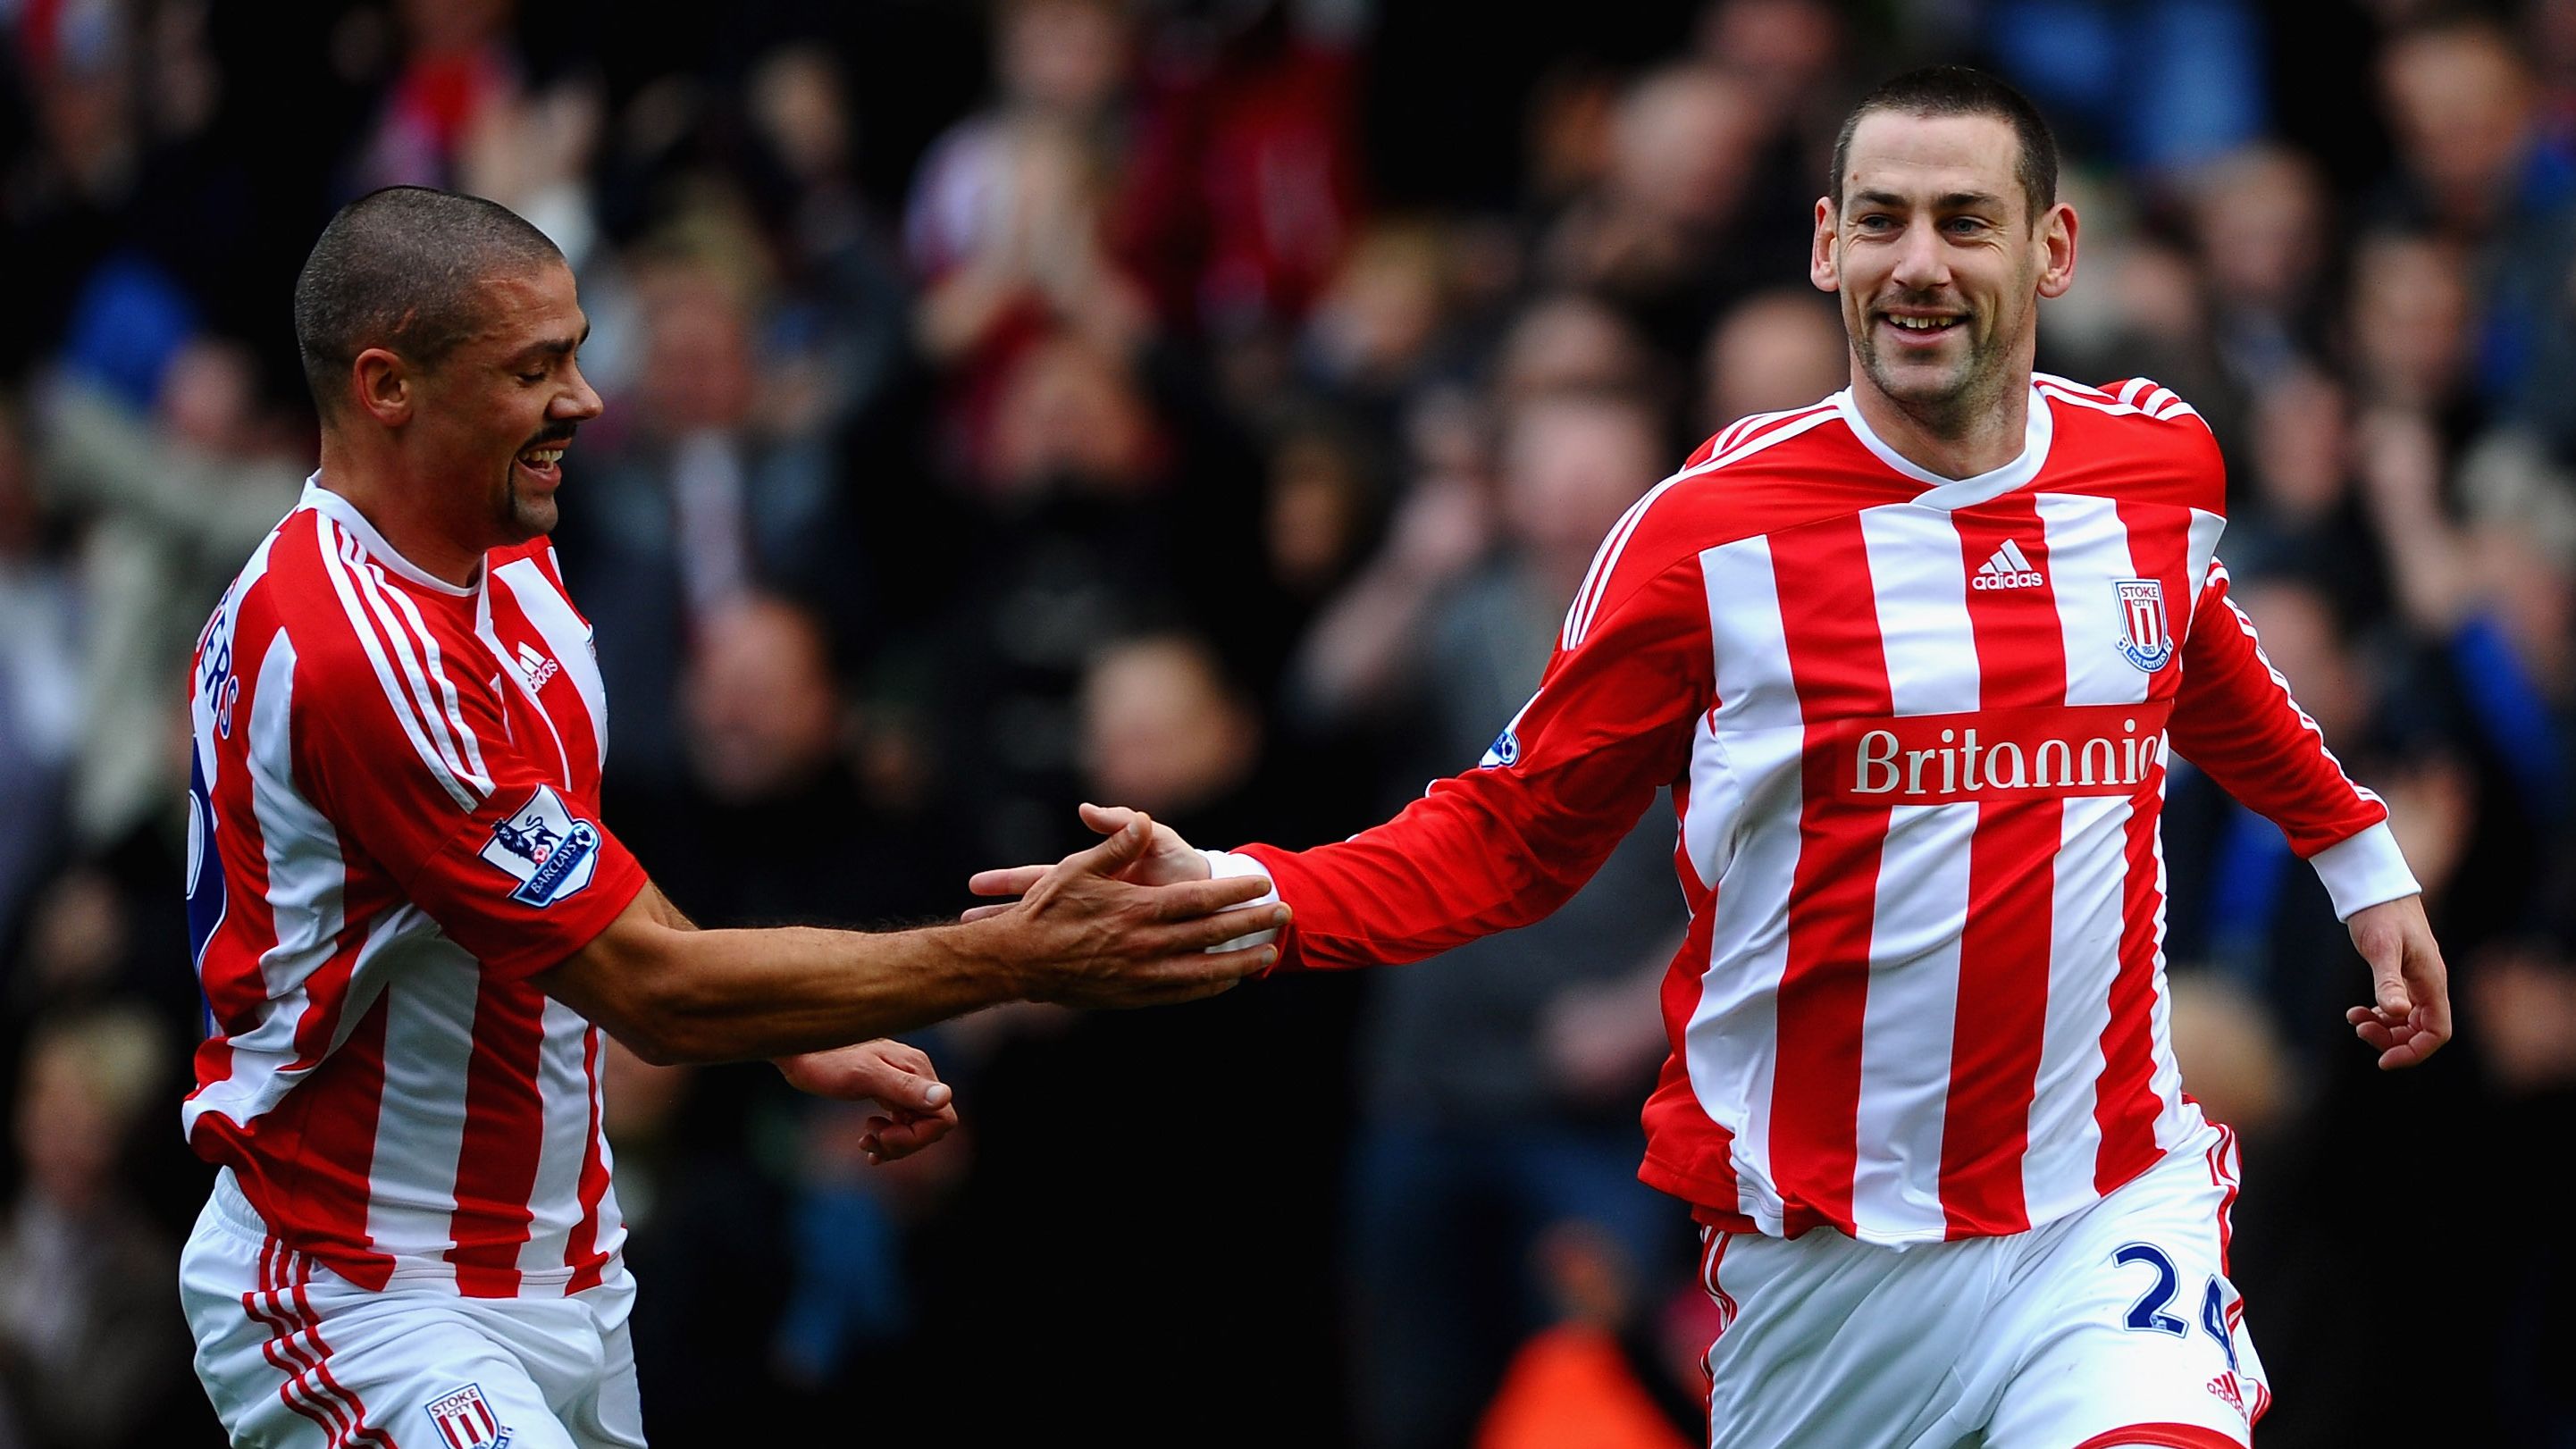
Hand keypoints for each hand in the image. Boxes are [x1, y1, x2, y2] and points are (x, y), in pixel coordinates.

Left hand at [777, 1039, 959, 1164]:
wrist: (799, 1048)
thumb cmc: (825, 1060)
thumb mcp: (864, 1076)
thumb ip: (905, 1087)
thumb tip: (944, 1097)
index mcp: (916, 1070)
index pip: (942, 1117)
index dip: (917, 1137)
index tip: (885, 1137)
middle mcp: (915, 1076)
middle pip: (930, 1125)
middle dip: (903, 1143)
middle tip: (869, 1141)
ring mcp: (901, 1083)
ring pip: (915, 1127)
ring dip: (893, 1143)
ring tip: (864, 1141)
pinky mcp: (886, 1090)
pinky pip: (900, 1122)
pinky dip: (887, 1138)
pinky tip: (865, 1142)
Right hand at [970, 810, 1282, 1008]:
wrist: (1017, 962)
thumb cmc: (1045, 911)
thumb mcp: (1076, 869)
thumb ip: (1115, 843)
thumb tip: (1141, 818)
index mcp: (1135, 911)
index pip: (1198, 901)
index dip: (1233, 893)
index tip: (1261, 884)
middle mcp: (1143, 946)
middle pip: (1209, 936)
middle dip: (1251, 924)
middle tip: (1285, 914)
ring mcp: (1139, 975)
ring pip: (1201, 971)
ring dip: (1238, 962)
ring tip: (1267, 954)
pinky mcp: (1131, 996)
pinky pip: (1179, 993)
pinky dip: (1206, 988)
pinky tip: (1225, 982)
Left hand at [2343, 894, 2452, 1068]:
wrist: (2376, 886)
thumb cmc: (2380, 914)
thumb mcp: (2382, 948)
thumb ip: (2388, 981)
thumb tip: (2395, 1013)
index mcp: (2432, 982)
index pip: (2437, 1032)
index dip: (2414, 1051)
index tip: (2383, 1059)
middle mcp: (2429, 983)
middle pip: (2421, 1030)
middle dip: (2392, 1039)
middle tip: (2359, 1028)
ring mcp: (2416, 979)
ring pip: (2408, 1020)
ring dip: (2383, 1027)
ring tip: (2354, 1018)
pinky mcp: (2402, 973)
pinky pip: (2398, 1006)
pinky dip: (2379, 1014)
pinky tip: (2358, 1010)